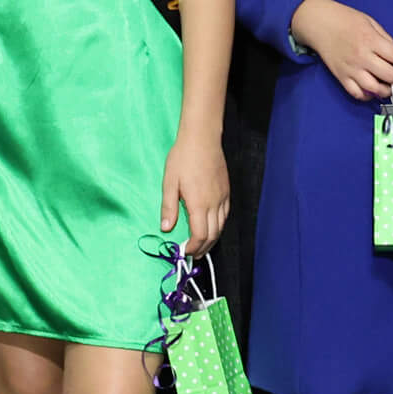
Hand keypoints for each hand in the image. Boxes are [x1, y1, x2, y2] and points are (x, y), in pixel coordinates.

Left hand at [162, 128, 228, 256]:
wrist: (202, 138)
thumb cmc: (183, 158)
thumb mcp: (169, 183)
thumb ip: (168, 208)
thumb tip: (166, 229)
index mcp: (199, 204)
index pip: (200, 235)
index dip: (193, 248)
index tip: (184, 251)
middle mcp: (214, 204)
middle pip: (213, 235)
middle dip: (203, 248)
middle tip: (194, 255)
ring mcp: (223, 197)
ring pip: (221, 226)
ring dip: (212, 239)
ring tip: (203, 245)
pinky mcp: (226, 191)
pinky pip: (225, 214)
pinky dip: (219, 226)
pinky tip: (212, 226)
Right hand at [293, 0, 392, 99]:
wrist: (319, 23)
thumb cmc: (345, 20)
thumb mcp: (371, 23)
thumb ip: (388, 41)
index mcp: (371, 41)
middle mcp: (362, 57)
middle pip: (390, 76)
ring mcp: (351, 69)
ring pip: (375, 89)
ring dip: (387, 90)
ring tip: (389, 84)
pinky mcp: (341, 77)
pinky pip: (357, 94)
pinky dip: (368, 96)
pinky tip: (373, 89)